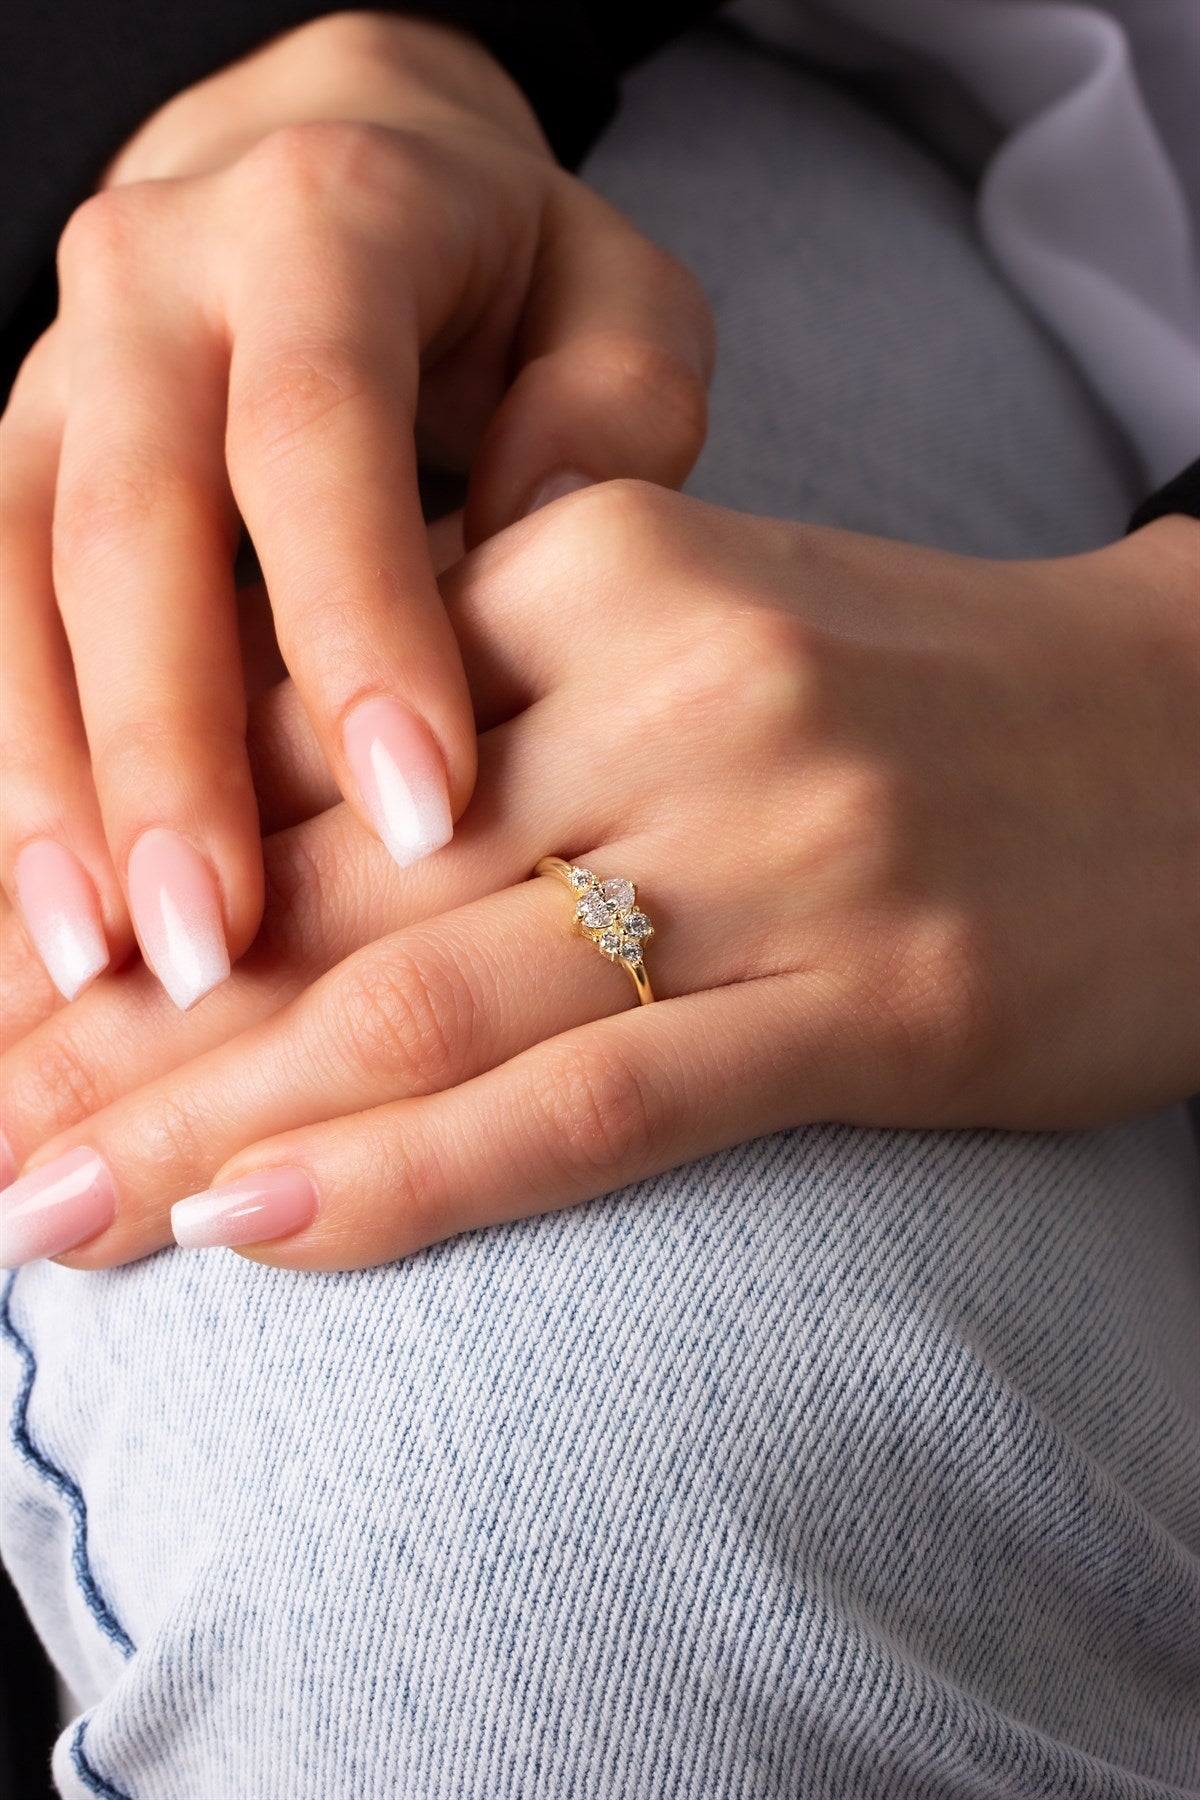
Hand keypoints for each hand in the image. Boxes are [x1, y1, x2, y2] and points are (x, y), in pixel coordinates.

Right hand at [0, 12, 710, 1009]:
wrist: (340, 156)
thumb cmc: (513, 270)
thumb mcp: (615, 304)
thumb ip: (606, 420)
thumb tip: (534, 578)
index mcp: (323, 221)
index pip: (319, 430)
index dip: (356, 624)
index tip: (421, 814)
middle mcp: (153, 281)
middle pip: (128, 528)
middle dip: (168, 754)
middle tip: (220, 950)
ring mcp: (57, 371)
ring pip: (14, 584)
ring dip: (52, 790)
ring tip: (105, 971)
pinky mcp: (16, 459)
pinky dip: (17, 770)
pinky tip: (51, 912)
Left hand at [2, 485, 1196, 1270]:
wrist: (1193, 743)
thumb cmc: (921, 700)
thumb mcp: (697, 625)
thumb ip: (503, 685)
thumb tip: (278, 818)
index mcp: (609, 567)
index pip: (305, 741)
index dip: (132, 877)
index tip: (4, 999)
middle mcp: (674, 694)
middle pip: (334, 880)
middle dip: (125, 1030)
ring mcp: (778, 852)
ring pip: (433, 997)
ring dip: (214, 1121)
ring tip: (56, 1216)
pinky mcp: (875, 1004)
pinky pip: (599, 1101)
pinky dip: (416, 1174)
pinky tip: (259, 1233)